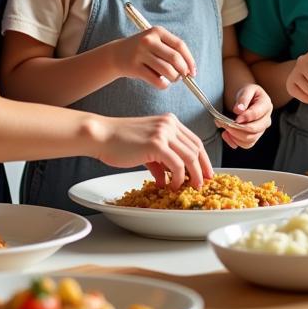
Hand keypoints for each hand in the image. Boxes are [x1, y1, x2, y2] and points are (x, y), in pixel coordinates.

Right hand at [92, 113, 213, 189]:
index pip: (194, 140)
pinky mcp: (156, 144)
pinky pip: (176, 165)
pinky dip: (177, 178)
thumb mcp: (145, 147)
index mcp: (169, 121)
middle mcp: (170, 124)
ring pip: (190, 157)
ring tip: (189, 187)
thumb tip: (166, 179)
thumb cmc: (119, 142)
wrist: (102, 136)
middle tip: (202, 184)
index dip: (203, 158)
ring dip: (192, 176)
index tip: (205, 173)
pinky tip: (171, 186)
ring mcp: (164, 132)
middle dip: (202, 168)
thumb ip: (159, 161)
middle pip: (196, 148)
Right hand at [112, 27, 195, 88]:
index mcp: (157, 31)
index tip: (193, 71)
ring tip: (171, 79)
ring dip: (174, 78)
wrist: (116, 54)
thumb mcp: (156, 43)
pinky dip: (163, 85)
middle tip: (182, 77)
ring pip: (167, 71)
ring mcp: (140, 53)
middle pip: (175, 58)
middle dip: (183, 71)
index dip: (189, 60)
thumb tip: (190, 69)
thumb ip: (172, 51)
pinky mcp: (135, 67)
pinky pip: (157, 80)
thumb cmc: (143, 51)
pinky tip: (161, 82)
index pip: (180, 45)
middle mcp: (149, 40)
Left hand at [221, 85, 272, 149]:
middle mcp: (266, 120)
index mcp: (266, 105)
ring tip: (224, 128)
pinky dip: (234, 141)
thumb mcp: (246, 90)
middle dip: (237, 129)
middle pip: (254, 130)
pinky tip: (226, 134)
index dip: (245, 117)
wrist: (248, 99)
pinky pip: (246, 144)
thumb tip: (239, 110)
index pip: (256, 114)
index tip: (235, 118)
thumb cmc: (248, 94)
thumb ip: (243, 98)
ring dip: (234, 136)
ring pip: (250, 139)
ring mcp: (261, 130)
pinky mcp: (254, 136)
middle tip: (223, 123)